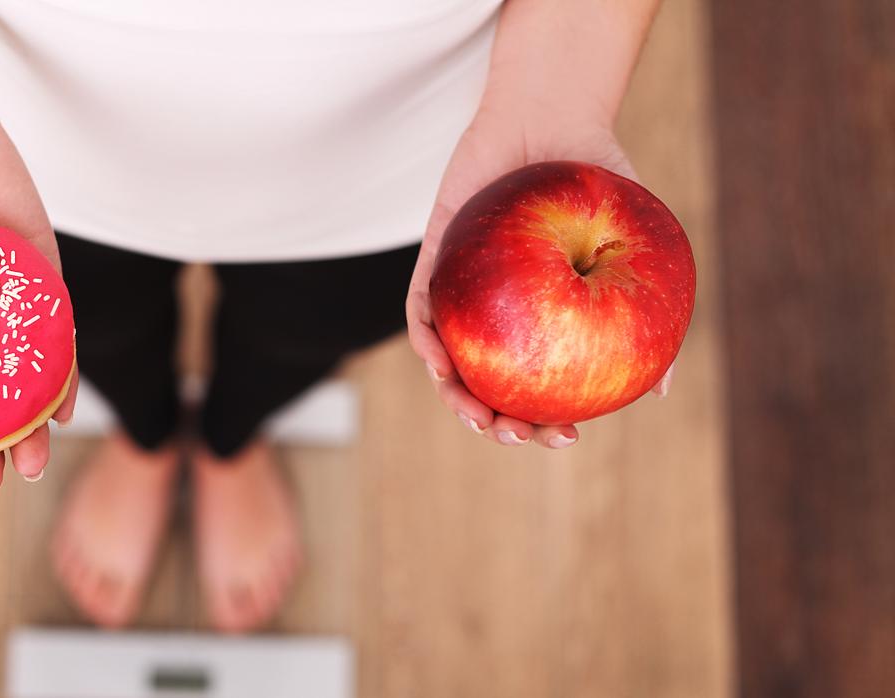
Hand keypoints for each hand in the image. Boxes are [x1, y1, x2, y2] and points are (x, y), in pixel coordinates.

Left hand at [405, 106, 673, 447]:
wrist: (553, 118)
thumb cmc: (597, 181)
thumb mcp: (634, 246)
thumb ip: (645, 311)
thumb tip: (659, 390)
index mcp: (542, 319)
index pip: (538, 386)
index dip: (545, 421)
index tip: (566, 437)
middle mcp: (500, 313)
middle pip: (487, 385)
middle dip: (496, 424)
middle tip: (516, 435)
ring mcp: (463, 291)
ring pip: (448, 360)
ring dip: (455, 396)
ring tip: (478, 417)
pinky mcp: (433, 260)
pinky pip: (420, 308)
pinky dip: (426, 339)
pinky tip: (439, 360)